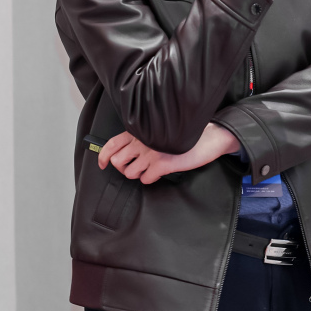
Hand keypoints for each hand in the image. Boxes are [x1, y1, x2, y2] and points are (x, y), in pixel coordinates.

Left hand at [98, 123, 240, 184]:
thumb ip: (143, 137)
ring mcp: (151, 152)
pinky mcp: (162, 163)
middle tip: (132, 169)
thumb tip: (129, 152)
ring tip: (148, 171)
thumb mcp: (159, 131)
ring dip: (137, 175)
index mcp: (140, 131)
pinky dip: (150, 179)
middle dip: (123, 169)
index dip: (103, 157)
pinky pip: (146, 178)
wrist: (207, 138)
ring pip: (129, 173)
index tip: (103, 164)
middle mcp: (142, 140)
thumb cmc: (183, 135)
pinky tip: (158, 174)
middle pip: (117, 162)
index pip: (112, 144)